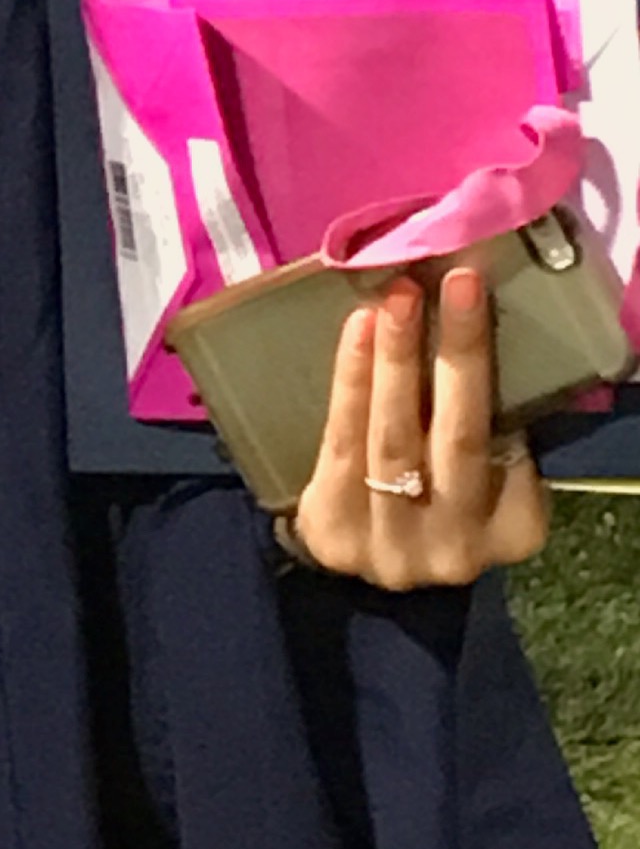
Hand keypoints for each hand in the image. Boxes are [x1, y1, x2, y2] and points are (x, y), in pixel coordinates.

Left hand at [287, 268, 550, 587]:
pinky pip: (341, 441)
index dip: (490, 369)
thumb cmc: (427, 499)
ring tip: (395, 299)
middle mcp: (458, 543)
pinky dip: (350, 381)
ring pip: (395, 436)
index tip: (475, 296)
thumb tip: (476, 337)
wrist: (355, 563)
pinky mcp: (336, 530)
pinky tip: (356, 332)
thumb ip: (485, 436)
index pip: (510, 446)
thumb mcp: (474, 479)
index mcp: (511, 530)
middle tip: (453, 285)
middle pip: (460, 435)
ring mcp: (394, 543)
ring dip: (396, 359)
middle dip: (457, 352)